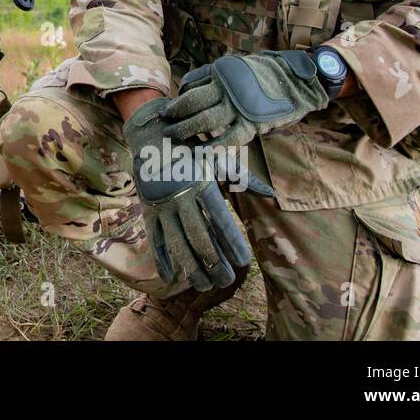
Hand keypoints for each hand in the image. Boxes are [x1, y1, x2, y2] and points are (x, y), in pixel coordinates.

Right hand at [126, 98, 251, 290]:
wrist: (152, 134)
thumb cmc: (192, 149)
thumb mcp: (218, 159)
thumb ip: (243, 179)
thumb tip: (271, 193)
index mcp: (201, 184)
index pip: (220, 220)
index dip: (231, 242)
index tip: (243, 261)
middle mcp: (181, 197)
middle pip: (199, 237)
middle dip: (213, 262)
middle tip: (226, 281)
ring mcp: (162, 205)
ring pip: (177, 242)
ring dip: (191, 266)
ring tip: (203, 285)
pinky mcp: (148, 209)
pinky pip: (154, 237)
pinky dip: (161, 258)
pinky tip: (172, 276)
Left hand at [162, 50, 327, 149]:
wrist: (296, 79)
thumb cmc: (261, 74)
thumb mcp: (234, 68)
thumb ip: (212, 77)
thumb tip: (187, 89)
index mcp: (221, 73)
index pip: (191, 87)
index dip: (177, 101)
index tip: (167, 111)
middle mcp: (227, 89)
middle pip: (193, 103)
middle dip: (175, 116)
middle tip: (164, 125)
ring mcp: (239, 106)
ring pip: (205, 120)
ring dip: (187, 131)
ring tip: (175, 137)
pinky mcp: (252, 123)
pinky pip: (228, 138)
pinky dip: (213, 146)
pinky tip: (202, 151)